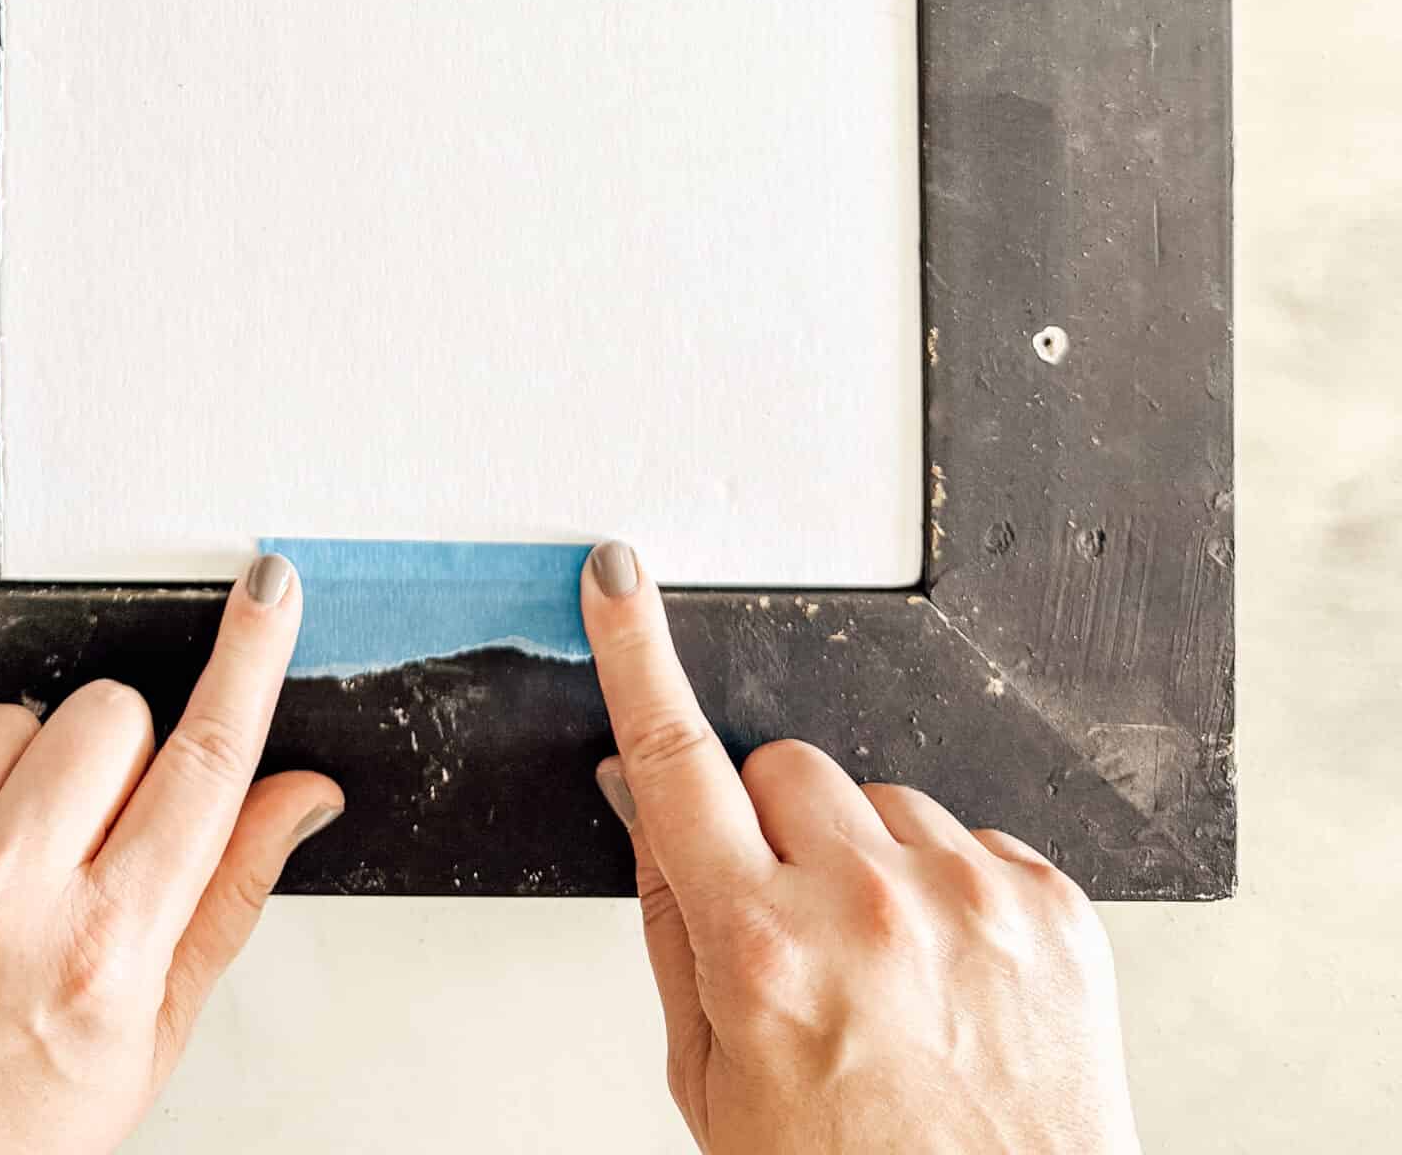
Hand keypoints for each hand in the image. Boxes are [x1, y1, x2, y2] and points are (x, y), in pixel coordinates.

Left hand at [0, 554, 340, 1154]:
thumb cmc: (10, 1126)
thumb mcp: (151, 1034)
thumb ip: (229, 892)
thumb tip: (302, 790)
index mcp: (103, 948)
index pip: (204, 763)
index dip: (248, 661)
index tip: (267, 591)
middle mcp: (4, 900)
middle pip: (110, 714)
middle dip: (114, 762)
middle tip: (84, 846)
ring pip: (10, 716)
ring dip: (16, 775)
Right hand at [583, 542, 1141, 1154]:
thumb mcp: (714, 1086)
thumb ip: (672, 927)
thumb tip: (644, 800)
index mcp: (764, 952)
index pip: (675, 762)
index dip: (636, 658)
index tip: (619, 583)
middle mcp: (869, 907)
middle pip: (783, 767)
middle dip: (771, 826)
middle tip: (791, 925)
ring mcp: (971, 898)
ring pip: (880, 799)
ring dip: (867, 862)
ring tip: (888, 977)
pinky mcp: (1050, 905)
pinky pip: (971, 839)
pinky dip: (950, 894)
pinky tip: (951, 982)